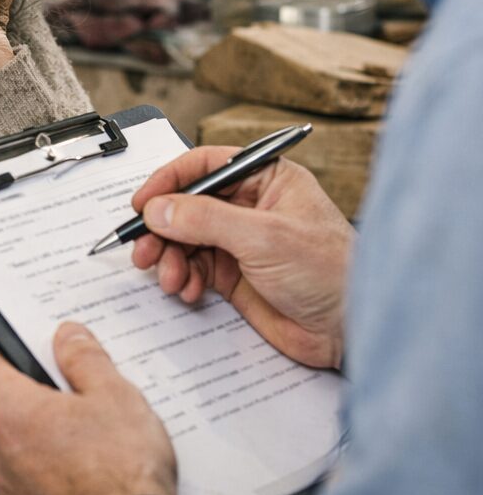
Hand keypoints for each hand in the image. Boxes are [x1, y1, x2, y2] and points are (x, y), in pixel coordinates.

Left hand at [0, 323, 176, 494]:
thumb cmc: (121, 471)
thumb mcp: (114, 395)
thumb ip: (85, 359)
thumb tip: (67, 337)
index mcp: (12, 414)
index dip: (17, 359)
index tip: (44, 360)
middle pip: (10, 413)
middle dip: (43, 406)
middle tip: (85, 405)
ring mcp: (10, 494)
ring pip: (22, 454)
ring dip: (49, 446)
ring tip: (97, 448)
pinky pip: (34, 489)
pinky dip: (55, 482)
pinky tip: (92, 482)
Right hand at [132, 146, 352, 369]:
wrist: (352, 329)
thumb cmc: (333, 272)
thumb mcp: (264, 237)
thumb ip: (206, 220)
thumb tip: (159, 209)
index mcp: (266, 179)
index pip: (205, 165)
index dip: (169, 181)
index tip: (142, 203)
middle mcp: (251, 206)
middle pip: (188, 205)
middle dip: (163, 228)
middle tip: (143, 249)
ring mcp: (241, 241)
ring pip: (186, 239)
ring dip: (170, 257)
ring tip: (169, 277)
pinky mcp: (236, 275)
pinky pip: (195, 268)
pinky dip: (184, 278)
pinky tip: (188, 290)